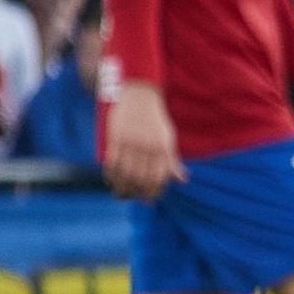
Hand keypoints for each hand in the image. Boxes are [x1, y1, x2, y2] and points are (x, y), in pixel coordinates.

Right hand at [103, 83, 184, 200]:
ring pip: (124, 173)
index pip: (158, 178)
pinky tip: (110, 181)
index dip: (154, 192)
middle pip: (140, 178)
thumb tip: (183, 180)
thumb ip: (172, 161)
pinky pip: (111, 162)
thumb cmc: (156, 120)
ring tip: (121, 194)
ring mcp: (130, 142)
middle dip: (137, 193)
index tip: (150, 199)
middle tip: (133, 198)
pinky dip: (110, 175)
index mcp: (162, 148)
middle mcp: (147, 147)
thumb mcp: (168, 139)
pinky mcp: (115, 137)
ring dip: (122, 188)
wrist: (140, 94)